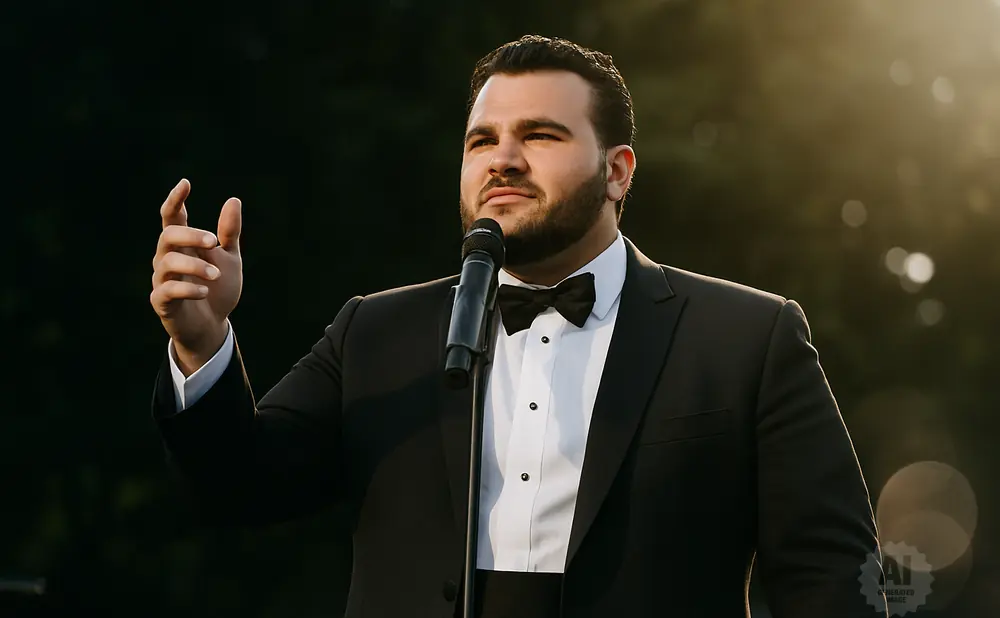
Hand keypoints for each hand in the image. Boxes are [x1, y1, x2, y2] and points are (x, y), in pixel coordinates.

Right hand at [150, 179, 242, 373]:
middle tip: (214, 242)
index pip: (172, 217)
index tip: (186, 184)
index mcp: (183, 244)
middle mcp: (167, 258)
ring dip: (195, 266)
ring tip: (216, 276)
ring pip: (167, 263)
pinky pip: (167, 291)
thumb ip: (229, 233)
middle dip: (191, 236)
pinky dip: (187, 288)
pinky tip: (204, 291)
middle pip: (168, 235)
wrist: (213, 325)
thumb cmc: (218, 289)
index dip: (175, 200)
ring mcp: (162, 280)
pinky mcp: (162, 302)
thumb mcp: (230, 259)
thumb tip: (234, 200)